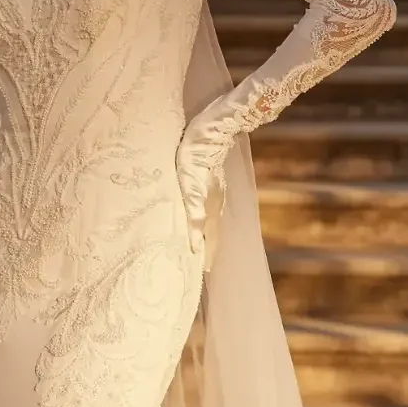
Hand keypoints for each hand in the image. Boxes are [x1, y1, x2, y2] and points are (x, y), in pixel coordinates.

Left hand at [175, 122, 229, 255]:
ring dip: (207, 234)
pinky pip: (209, 209)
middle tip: (203, 262)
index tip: (204, 271)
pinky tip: (201, 216)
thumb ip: (193, 219)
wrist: (208, 135)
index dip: (207, 255)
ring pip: (212, 220)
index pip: (210, 239)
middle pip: (213, 232)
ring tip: (201, 244)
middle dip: (208, 248)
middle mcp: (216, 205)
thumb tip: (195, 247)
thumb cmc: (194, 162)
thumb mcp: (190, 191)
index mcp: (211, 209)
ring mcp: (216, 193)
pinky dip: (206, 220)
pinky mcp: (213, 183)